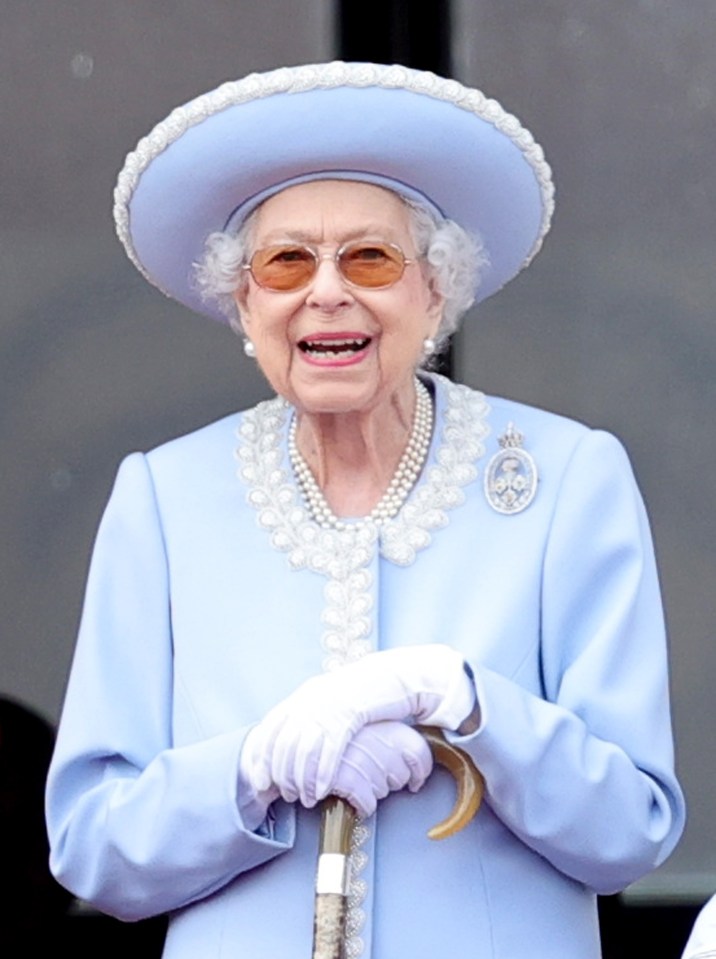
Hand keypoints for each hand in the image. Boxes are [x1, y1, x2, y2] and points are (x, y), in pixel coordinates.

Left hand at [244, 644, 473, 805]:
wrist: (389, 675)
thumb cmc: (360, 693)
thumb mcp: (328, 699)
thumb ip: (309, 715)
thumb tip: (292, 744)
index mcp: (302, 696)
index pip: (270, 729)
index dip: (261, 757)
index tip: (260, 781)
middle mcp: (309, 701)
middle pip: (284, 744)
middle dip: (282, 774)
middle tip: (285, 795)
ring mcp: (328, 708)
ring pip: (305, 750)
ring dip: (302, 780)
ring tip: (306, 798)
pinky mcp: (349, 716)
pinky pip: (330, 750)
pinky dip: (323, 773)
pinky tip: (323, 790)